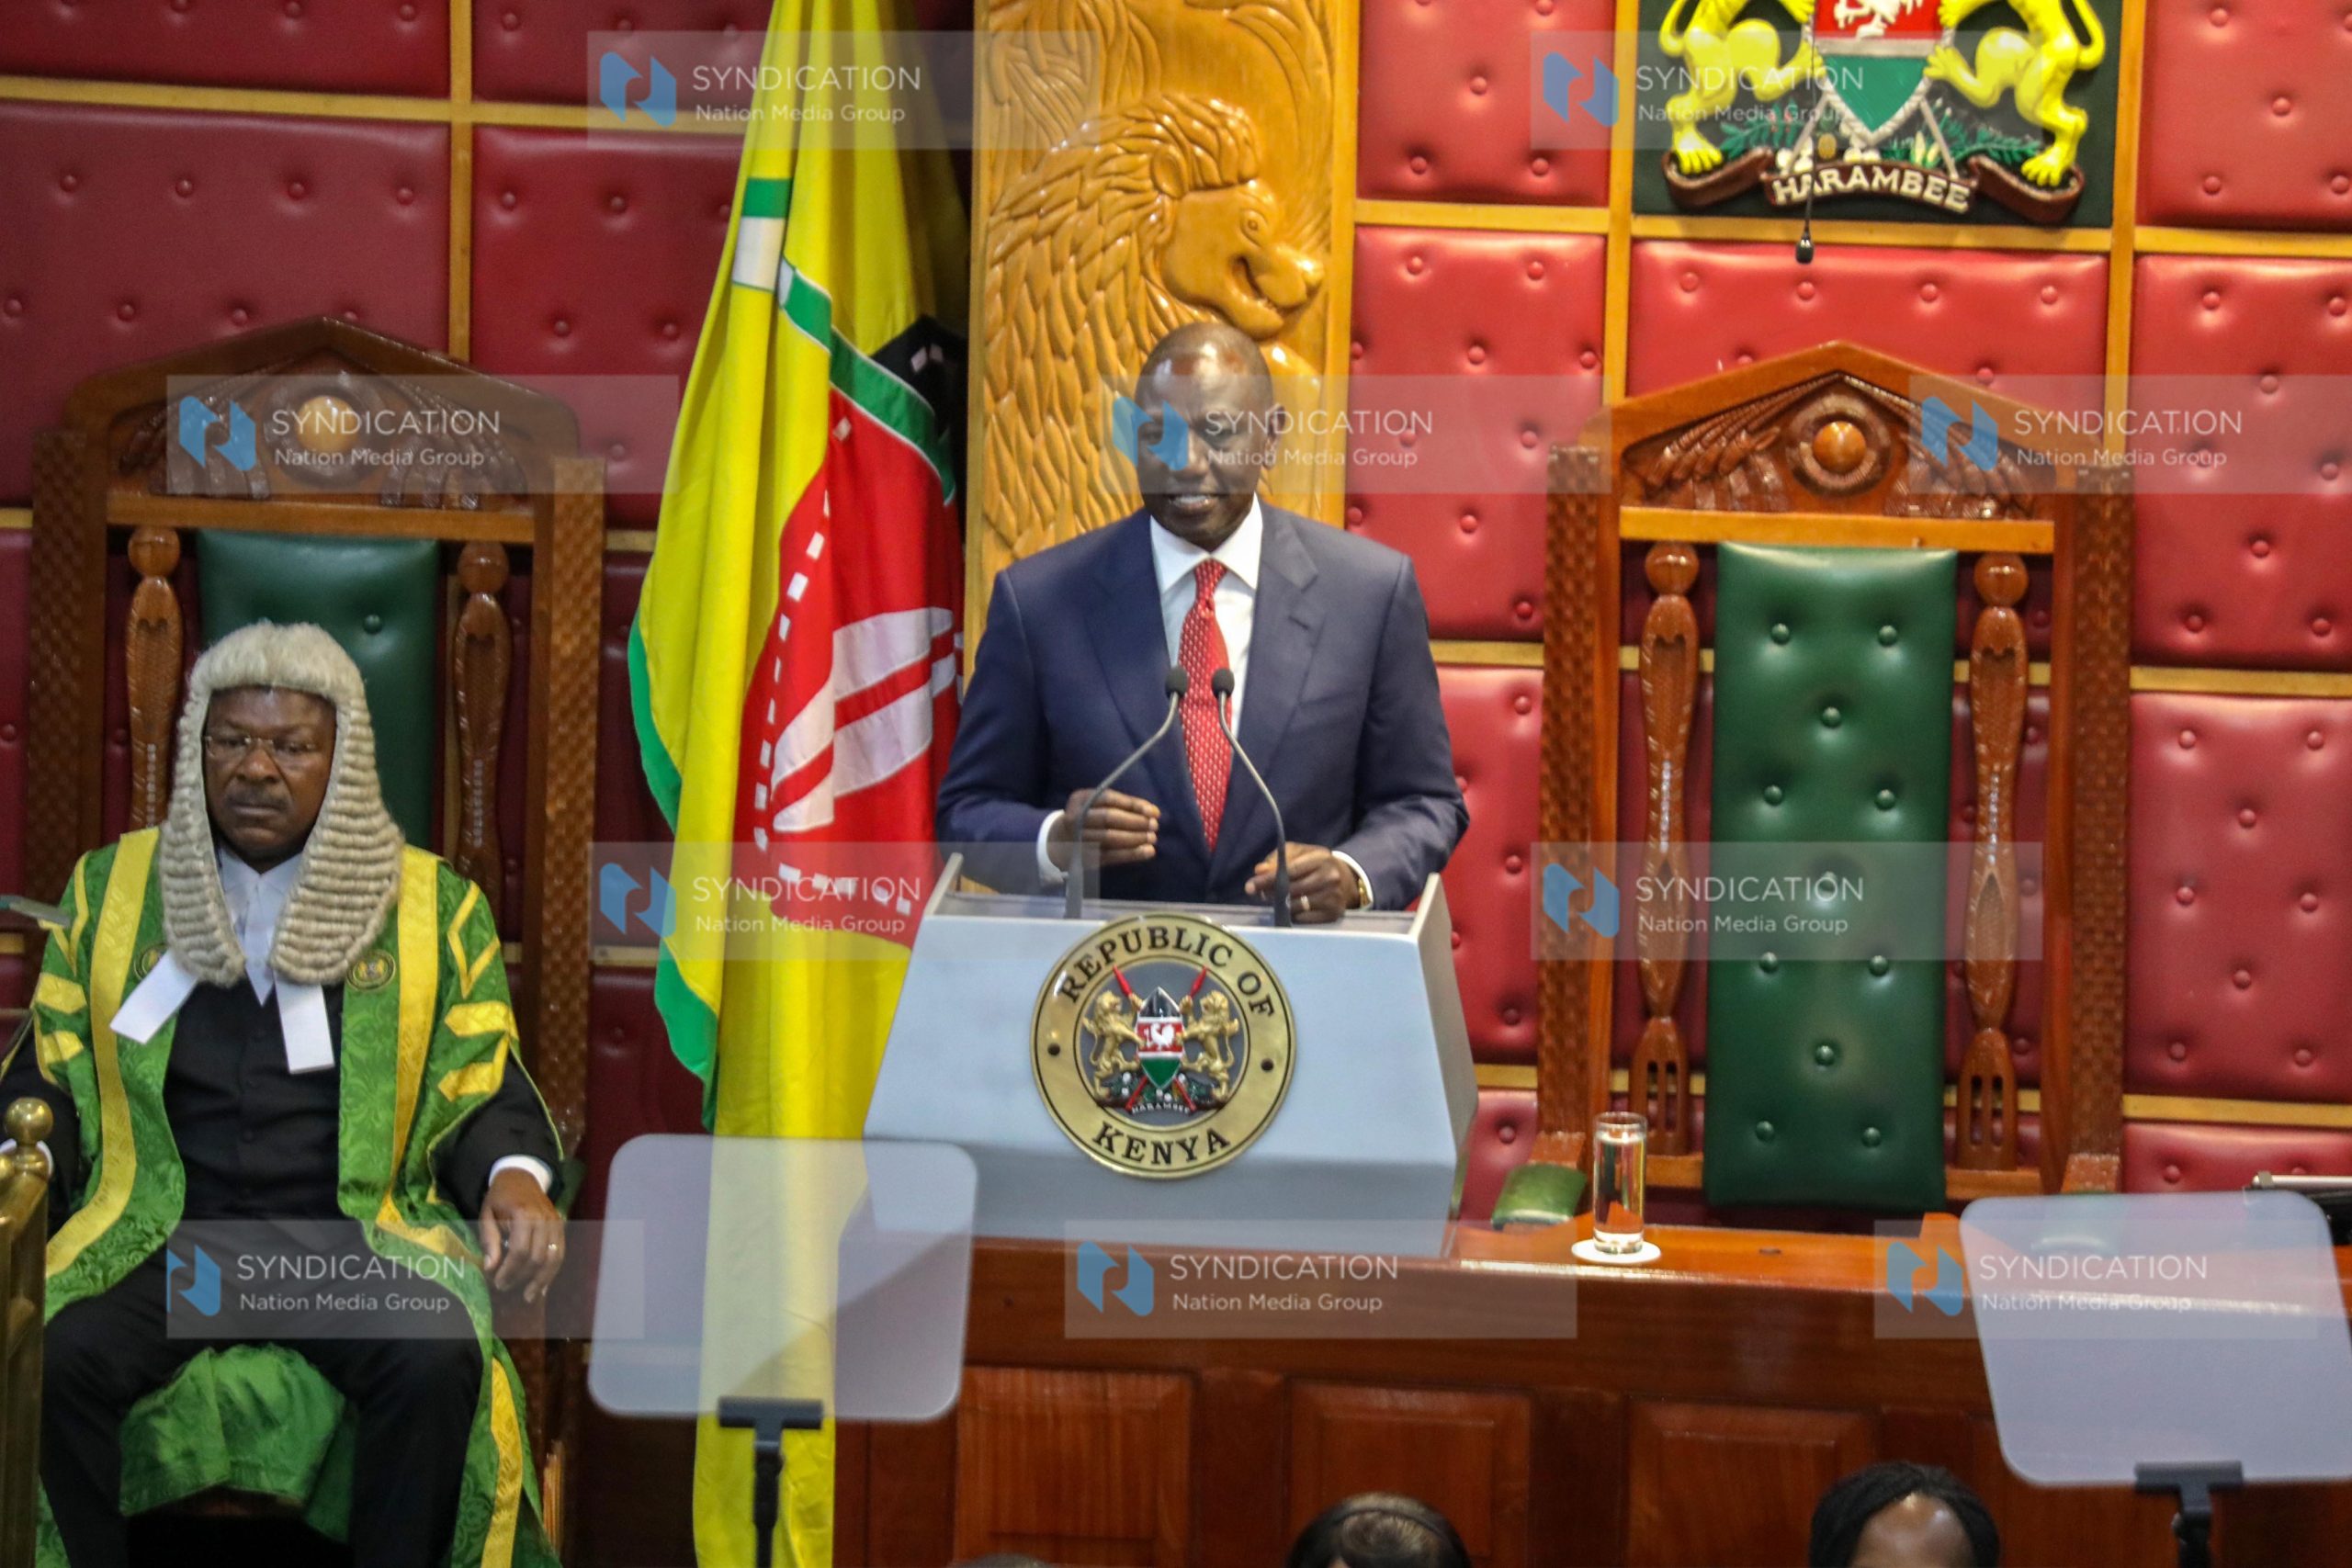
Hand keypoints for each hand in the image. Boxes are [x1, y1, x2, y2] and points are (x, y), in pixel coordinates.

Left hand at [478, 1168, 565, 1302]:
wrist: (521, 1177)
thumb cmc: (500, 1198)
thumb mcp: (486, 1215)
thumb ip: (489, 1240)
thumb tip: (490, 1268)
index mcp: (523, 1214)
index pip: (520, 1250)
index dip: (509, 1270)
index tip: (497, 1282)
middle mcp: (544, 1219)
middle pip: (538, 1256)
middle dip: (522, 1277)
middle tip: (506, 1288)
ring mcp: (556, 1223)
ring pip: (554, 1257)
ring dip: (542, 1280)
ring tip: (529, 1296)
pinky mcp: (561, 1227)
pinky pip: (560, 1252)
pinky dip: (553, 1271)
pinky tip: (543, 1286)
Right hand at [1046, 787, 1158, 871]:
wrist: (1059, 840)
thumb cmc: (1087, 818)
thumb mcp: (1095, 805)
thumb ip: (1120, 805)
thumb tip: (1152, 812)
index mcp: (1080, 799)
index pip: (1109, 799)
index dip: (1133, 804)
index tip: (1153, 811)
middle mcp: (1076, 817)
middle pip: (1108, 818)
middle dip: (1135, 821)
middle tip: (1154, 826)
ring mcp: (1078, 838)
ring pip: (1109, 838)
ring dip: (1135, 838)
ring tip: (1152, 838)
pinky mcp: (1084, 857)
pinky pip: (1110, 856)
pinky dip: (1131, 854)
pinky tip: (1147, 852)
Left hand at [1245, 844, 1359, 924]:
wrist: (1346, 879)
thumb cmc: (1316, 864)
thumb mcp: (1300, 854)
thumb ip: (1278, 859)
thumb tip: (1259, 871)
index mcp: (1321, 858)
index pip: (1290, 870)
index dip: (1268, 879)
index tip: (1250, 886)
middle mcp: (1330, 877)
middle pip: (1293, 889)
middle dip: (1271, 893)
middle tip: (1259, 895)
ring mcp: (1334, 897)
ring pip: (1297, 906)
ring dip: (1281, 906)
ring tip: (1274, 902)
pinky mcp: (1334, 913)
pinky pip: (1305, 919)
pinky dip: (1294, 916)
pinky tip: (1290, 911)